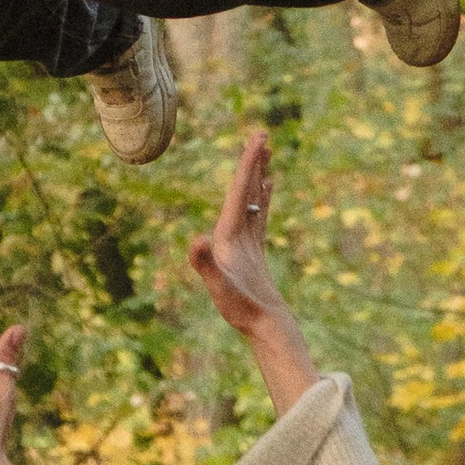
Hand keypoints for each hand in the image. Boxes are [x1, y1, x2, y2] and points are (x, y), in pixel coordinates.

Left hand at [191, 129, 316, 413]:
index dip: (246, 167)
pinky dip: (264, 196)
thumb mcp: (221, 287)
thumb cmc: (241, 312)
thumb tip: (195, 240)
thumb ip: (205, 264)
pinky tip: (269, 183)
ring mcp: (242, 243)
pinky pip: (259, 214)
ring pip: (251, 199)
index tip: (256, 143)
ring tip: (265, 151)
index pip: (236, 194)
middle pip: (241, 191)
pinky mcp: (254, 251)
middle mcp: (229, 236)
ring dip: (257, 175)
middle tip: (261, 134)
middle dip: (251, 163)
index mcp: (223, 237)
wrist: (260, 330)